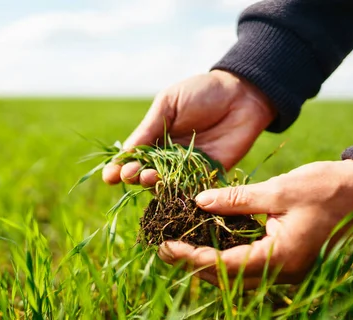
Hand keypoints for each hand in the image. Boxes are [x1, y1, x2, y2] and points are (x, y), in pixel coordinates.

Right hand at [102, 70, 275, 185]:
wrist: (242, 93)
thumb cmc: (202, 92)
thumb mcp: (169, 104)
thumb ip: (149, 129)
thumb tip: (125, 152)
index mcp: (155, 138)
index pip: (133, 157)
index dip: (120, 167)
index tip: (110, 175)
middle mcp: (168, 156)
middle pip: (145, 173)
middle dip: (134, 176)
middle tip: (131, 174)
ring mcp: (187, 167)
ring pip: (166, 183)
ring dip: (154, 184)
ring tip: (148, 177)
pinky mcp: (209, 174)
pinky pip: (192, 188)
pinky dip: (180, 193)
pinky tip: (171, 193)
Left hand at [157, 160, 352, 288]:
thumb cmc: (325, 187)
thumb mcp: (277, 190)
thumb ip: (236, 198)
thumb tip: (198, 203)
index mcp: (280, 258)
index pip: (224, 266)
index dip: (191, 258)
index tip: (166, 246)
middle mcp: (281, 273)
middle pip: (226, 278)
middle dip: (192, 265)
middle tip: (162, 248)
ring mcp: (284, 271)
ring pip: (234, 277)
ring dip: (205, 265)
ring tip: (176, 248)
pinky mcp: (284, 262)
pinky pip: (247, 267)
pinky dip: (223, 258)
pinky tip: (204, 244)